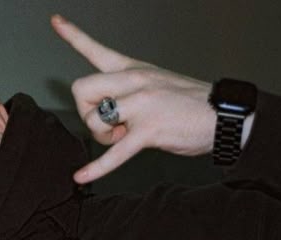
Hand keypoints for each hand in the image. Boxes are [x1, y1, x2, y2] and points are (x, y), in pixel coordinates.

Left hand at [51, 14, 216, 183]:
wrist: (225, 116)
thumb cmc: (188, 104)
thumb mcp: (154, 84)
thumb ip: (124, 93)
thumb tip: (103, 116)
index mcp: (134, 69)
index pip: (97, 49)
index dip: (73, 35)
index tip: (55, 21)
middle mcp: (135, 81)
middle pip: (82, 90)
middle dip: (85, 112)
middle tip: (106, 123)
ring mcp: (142, 105)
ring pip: (94, 120)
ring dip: (102, 136)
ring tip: (124, 137)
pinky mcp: (149, 130)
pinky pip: (114, 153)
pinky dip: (96, 169)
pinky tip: (81, 177)